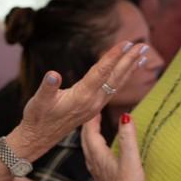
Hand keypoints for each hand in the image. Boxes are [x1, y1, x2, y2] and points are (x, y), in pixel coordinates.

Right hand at [10, 41, 148, 157]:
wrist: (38, 138)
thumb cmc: (37, 118)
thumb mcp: (38, 101)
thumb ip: (47, 88)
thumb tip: (52, 74)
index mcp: (81, 97)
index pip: (101, 72)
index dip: (113, 57)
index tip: (126, 43)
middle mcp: (92, 101)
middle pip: (115, 77)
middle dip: (129, 60)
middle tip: (143, 45)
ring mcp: (95, 106)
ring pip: (117, 84)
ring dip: (130, 68)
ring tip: (143, 55)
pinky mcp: (94, 108)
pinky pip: (113, 90)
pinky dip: (123, 78)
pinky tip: (128, 71)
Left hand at [81, 114, 152, 180]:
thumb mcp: (131, 159)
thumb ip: (128, 138)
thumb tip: (125, 116)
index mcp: (98, 157)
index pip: (89, 133)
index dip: (91, 119)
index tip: (93, 105)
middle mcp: (94, 164)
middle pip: (85, 140)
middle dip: (87, 125)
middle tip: (91, 111)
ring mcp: (97, 172)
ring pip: (88, 149)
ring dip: (89, 135)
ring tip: (93, 125)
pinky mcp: (103, 179)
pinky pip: (93, 157)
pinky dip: (94, 146)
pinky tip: (99, 149)